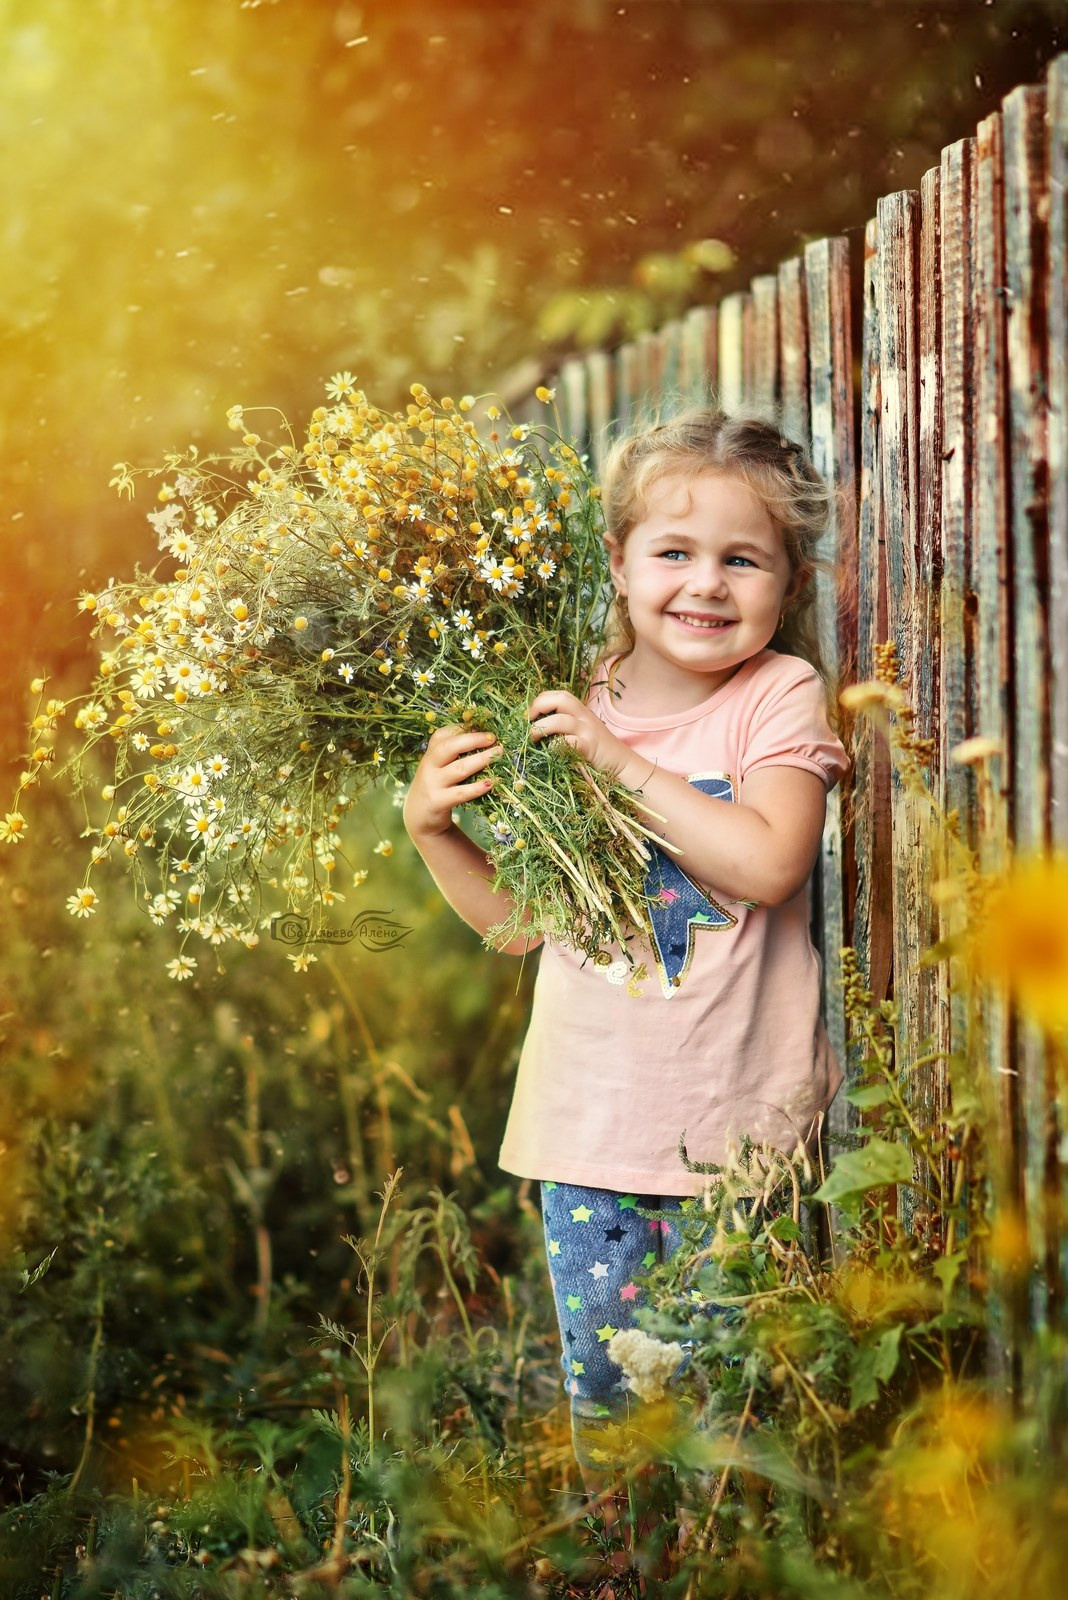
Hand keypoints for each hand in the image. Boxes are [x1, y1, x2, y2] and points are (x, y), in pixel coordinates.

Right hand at [402, 725, 501, 839]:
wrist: (417, 816)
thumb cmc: (436, 786)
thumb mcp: (439, 766)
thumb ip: (454, 753)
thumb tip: (484, 738)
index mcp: (430, 753)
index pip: (444, 734)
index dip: (464, 727)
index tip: (484, 726)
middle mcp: (429, 765)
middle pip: (450, 747)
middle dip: (473, 739)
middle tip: (493, 738)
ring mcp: (433, 784)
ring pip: (459, 768)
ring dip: (481, 759)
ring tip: (499, 753)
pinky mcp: (438, 802)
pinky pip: (460, 793)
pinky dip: (477, 787)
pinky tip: (490, 783)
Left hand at [526, 689, 645, 785]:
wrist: (621, 763)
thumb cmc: (596, 749)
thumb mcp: (582, 730)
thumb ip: (564, 725)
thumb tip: (535, 726)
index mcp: (580, 711)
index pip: (558, 694)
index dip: (540, 701)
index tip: (528, 715)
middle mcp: (584, 717)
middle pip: (561, 699)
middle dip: (539, 706)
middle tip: (528, 721)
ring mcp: (588, 731)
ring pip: (561, 720)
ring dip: (542, 727)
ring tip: (533, 737)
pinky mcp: (589, 748)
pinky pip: (571, 742)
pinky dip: (556, 745)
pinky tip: (550, 751)